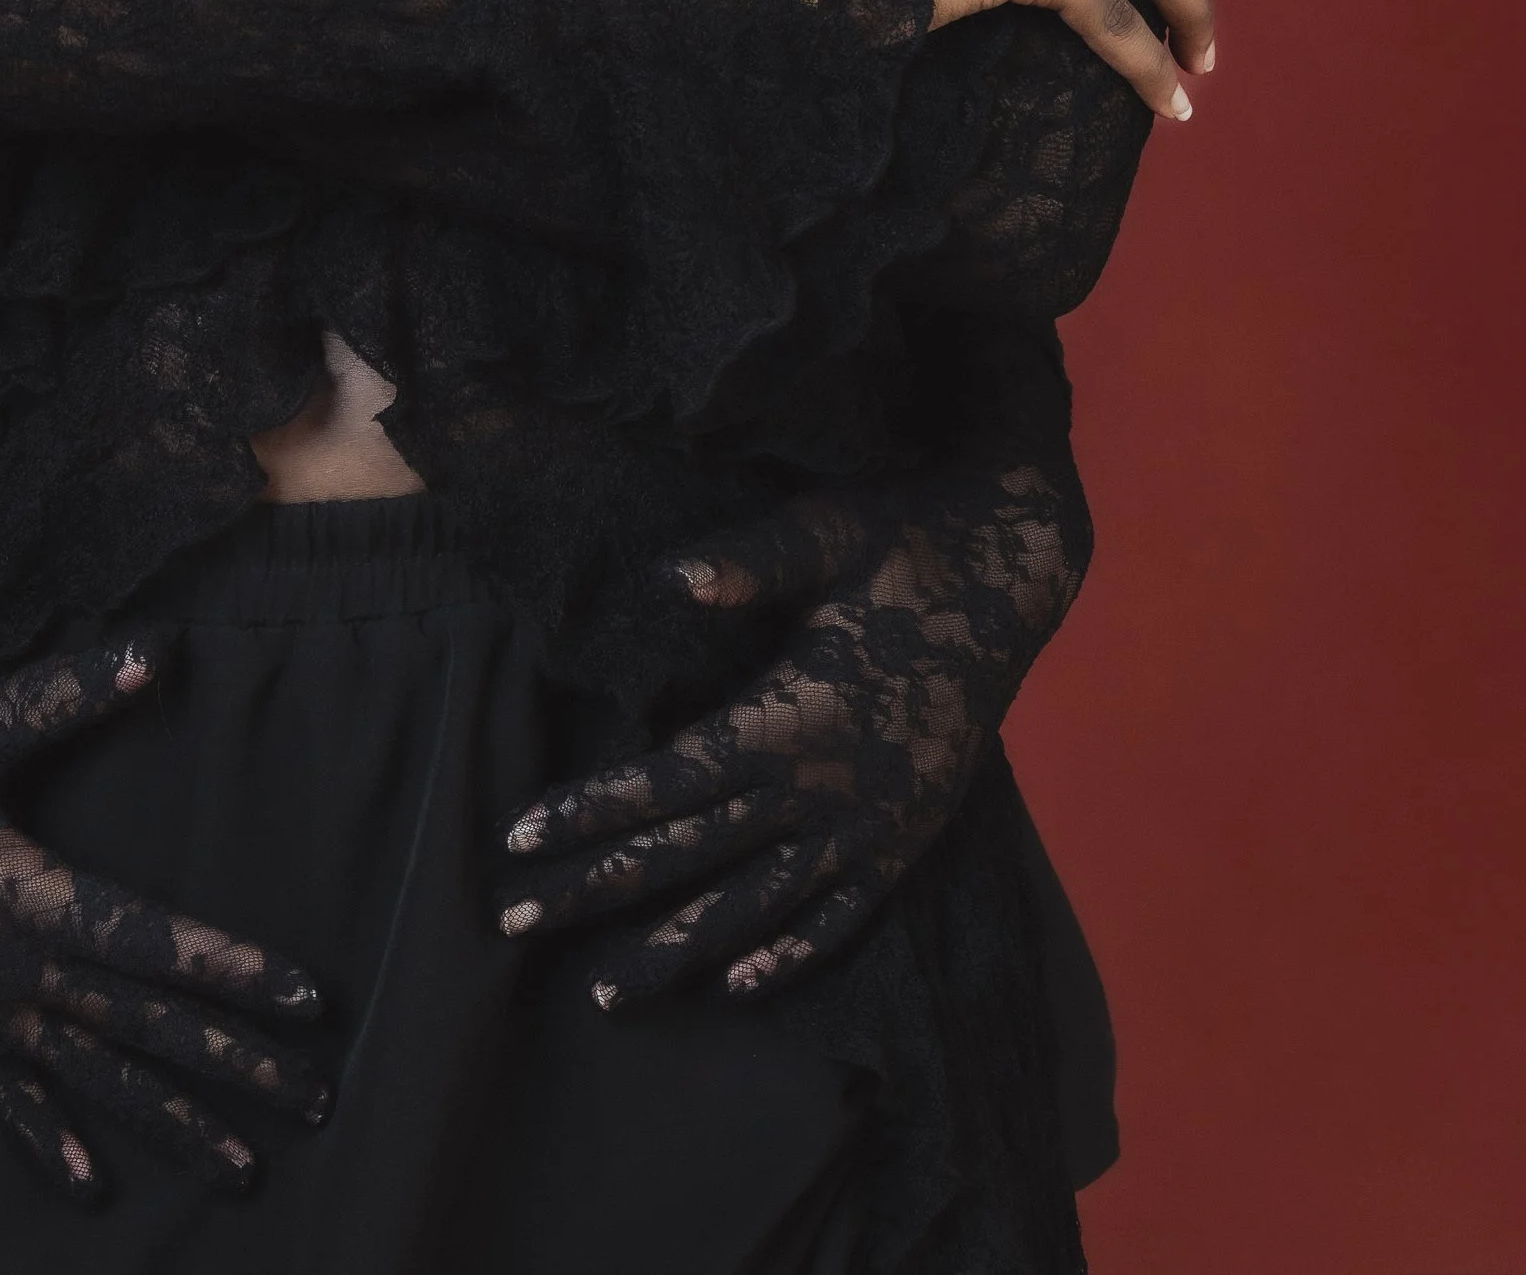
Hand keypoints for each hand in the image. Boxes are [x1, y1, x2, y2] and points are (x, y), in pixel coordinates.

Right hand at [0, 642, 330, 1205]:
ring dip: (165, 1118)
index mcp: (11, 891)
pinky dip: (43, 1134)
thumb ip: (64, 693)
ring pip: (85, 1071)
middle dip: (229, 1065)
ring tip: (242, 1169)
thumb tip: (158, 648)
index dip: (229, 970)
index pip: (143, 942)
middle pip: (135, 1023)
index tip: (307, 1001)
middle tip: (316, 1103)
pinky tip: (85, 1182)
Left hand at [493, 455, 1084, 1007]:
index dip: (593, 811)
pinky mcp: (908, 839)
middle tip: (513, 921)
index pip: (672, 780)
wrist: (1012, 574)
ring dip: (677, 950)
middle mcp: (827, 786)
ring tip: (604, 993)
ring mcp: (871, 824)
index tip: (520, 835)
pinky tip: (737, 988)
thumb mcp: (829, 533)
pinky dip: (789, 957)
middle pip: (693, 855)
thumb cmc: (903, 542)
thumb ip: (751, 562)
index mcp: (795, 714)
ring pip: (757, 906)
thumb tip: (672, 577)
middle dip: (598, 890)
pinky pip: (842, 917)